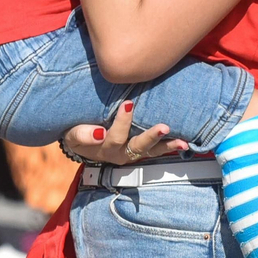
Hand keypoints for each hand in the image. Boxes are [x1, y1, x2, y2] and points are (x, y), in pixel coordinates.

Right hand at [60, 102, 188, 165]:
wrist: (80, 141)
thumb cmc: (77, 133)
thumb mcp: (73, 134)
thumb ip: (82, 134)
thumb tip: (99, 133)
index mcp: (105, 149)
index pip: (115, 137)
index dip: (122, 122)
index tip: (128, 104)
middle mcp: (121, 154)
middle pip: (138, 147)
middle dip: (151, 137)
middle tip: (164, 127)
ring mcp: (133, 153)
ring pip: (152, 151)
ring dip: (167, 146)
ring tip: (182, 142)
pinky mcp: (141, 150)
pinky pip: (157, 150)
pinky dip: (170, 146)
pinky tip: (184, 142)